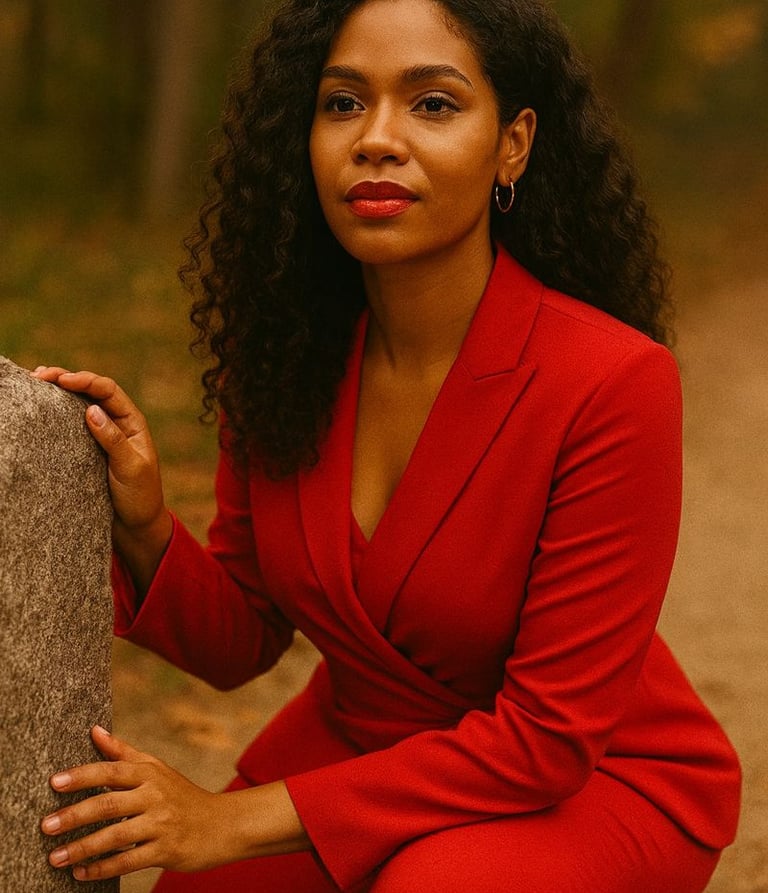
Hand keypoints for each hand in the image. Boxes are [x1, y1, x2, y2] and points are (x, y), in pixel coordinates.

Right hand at [31, 367, 172, 589]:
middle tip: (39, 375)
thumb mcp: (130, 468)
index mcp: (132, 423)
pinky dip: (55, 415)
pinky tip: (39, 408)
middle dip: (66, 379)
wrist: (136, 526)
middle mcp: (117, 423)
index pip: (108, 391)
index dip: (85, 380)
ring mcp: (100, 436)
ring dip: (58, 392)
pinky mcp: (86, 450)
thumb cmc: (140, 497)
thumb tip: (90, 410)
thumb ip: (113, 440)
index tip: (61, 380)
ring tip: (34, 382)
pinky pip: (69, 426)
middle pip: (90, 391)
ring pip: (78, 405)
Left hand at [42, 727, 308, 880]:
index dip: (82, 775)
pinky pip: (128, 861)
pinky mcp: (166, 850)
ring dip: (82, 848)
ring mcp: (162, 824)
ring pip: (115, 836)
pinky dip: (102, 869)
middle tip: (46, 826)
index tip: (54, 783)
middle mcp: (156, 795)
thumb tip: (94, 731)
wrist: (223, 824)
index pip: (112, 770)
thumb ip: (123, 753)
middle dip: (74, 816)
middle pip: (109, 804)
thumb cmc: (182, 796)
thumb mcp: (157, 769)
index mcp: (150, 773)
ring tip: (56, 858)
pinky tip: (82, 873)